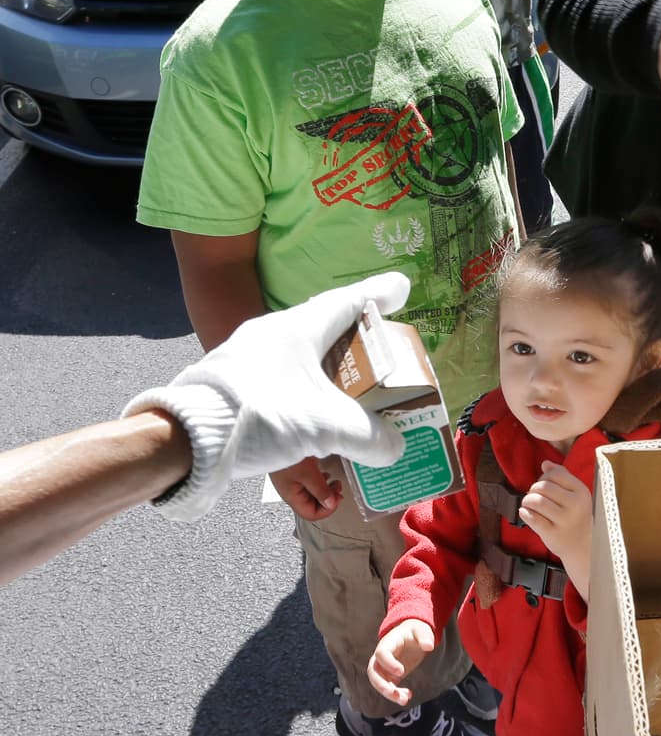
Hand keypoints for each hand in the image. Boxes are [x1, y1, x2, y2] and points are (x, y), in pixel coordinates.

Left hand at [124, 272, 412, 520]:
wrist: (183, 440)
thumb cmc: (260, 415)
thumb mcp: (326, 426)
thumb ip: (369, 436)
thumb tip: (395, 447)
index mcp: (297, 328)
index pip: (348, 301)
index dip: (379, 294)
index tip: (402, 288)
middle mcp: (271, 333)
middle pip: (325, 326)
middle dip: (356, 336)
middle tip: (381, 348)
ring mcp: (247, 357)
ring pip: (301, 353)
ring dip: (329, 365)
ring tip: (350, 385)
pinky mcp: (231, 382)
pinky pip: (282, 375)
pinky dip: (306, 387)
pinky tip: (311, 410)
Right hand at [268, 457, 341, 520]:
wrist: (275, 436)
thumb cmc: (286, 452)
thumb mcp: (309, 474)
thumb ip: (320, 490)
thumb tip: (330, 504)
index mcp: (292, 496)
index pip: (311, 514)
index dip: (327, 510)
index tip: (337, 499)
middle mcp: (291, 491)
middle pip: (312, 505)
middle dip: (328, 500)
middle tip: (338, 490)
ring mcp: (291, 482)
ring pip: (311, 494)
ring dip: (325, 490)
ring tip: (334, 482)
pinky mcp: (293, 472)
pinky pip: (308, 483)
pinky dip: (320, 481)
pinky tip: (324, 474)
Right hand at [368, 619, 435, 705]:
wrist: (413, 635)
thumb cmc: (416, 631)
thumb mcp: (422, 630)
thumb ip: (425, 637)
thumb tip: (429, 646)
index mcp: (388, 643)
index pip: (381, 653)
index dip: (388, 663)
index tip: (401, 672)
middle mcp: (381, 656)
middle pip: (373, 672)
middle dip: (381, 685)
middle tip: (394, 693)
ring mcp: (384, 667)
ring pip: (379, 683)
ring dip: (389, 693)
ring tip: (404, 700)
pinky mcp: (389, 675)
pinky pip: (388, 687)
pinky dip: (396, 694)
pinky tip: (408, 696)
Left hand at [519, 461, 592, 565]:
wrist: (583, 546)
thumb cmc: (575, 516)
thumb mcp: (575, 495)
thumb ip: (562, 476)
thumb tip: (545, 464)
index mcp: (581, 491)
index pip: (555, 474)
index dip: (544, 477)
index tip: (543, 486)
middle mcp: (575, 505)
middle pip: (543, 486)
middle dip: (533, 490)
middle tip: (533, 497)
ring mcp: (565, 520)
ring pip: (536, 501)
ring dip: (527, 501)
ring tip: (528, 505)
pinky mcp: (553, 534)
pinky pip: (532, 517)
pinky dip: (524, 513)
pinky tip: (527, 513)